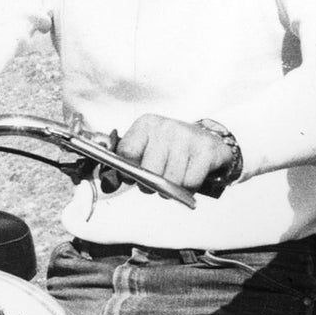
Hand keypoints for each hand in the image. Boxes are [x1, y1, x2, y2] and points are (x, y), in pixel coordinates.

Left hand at [114, 114, 235, 192]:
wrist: (206, 141)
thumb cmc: (167, 151)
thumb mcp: (142, 153)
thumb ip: (120, 169)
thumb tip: (109, 184)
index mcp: (146, 125)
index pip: (126, 153)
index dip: (127, 172)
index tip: (132, 176)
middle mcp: (166, 126)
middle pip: (149, 171)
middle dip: (151, 185)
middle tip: (157, 181)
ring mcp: (188, 136)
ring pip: (171, 180)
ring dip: (170, 189)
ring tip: (174, 179)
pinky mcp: (207, 149)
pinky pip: (190, 183)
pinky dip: (189, 189)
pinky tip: (189, 178)